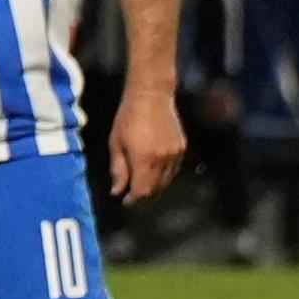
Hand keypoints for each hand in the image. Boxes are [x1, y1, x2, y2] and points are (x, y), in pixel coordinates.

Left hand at [109, 88, 185, 203]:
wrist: (152, 97)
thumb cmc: (128, 118)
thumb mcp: (116, 143)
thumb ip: (118, 169)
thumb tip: (117, 191)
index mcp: (144, 159)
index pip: (142, 190)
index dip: (134, 200)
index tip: (125, 201)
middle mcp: (163, 159)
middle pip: (155, 189)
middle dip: (143, 196)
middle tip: (132, 196)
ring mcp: (175, 154)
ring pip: (166, 181)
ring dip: (154, 188)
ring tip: (141, 187)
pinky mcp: (182, 148)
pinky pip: (173, 170)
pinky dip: (163, 176)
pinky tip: (153, 174)